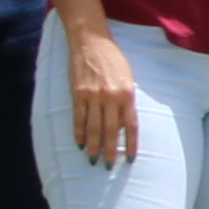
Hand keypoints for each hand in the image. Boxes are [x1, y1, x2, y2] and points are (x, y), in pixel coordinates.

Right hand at [60, 21, 138, 169]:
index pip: (131, 126)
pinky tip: (80, 144)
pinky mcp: (77, 93)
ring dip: (93, 146)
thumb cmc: (113, 60)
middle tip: (109, 166)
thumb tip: (124, 124)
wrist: (91, 41)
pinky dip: (79, 133)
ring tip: (93, 160)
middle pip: (111, 131)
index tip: (130, 159)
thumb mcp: (128, 78)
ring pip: (94, 128)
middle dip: (110, 151)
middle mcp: (110, 97)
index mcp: (127, 94)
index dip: (131, 144)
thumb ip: (128, 100)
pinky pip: (78, 118)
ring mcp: (92, 96)